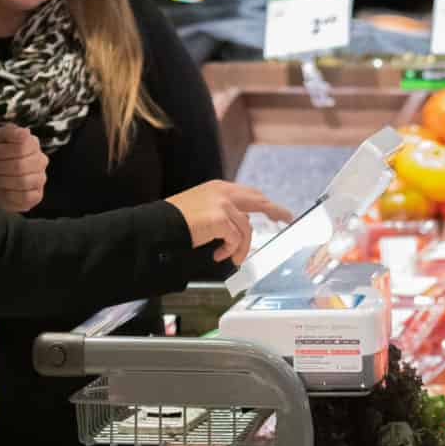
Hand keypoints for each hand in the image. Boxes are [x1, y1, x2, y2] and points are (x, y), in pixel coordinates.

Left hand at [0, 124, 48, 212]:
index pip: (19, 148)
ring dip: (0, 181)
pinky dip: (8, 195)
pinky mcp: (37, 195)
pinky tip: (0, 190)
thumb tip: (25, 132)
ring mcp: (40, 179)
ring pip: (22, 182)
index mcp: (32, 143)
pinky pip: (24, 197)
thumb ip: (7, 132)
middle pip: (19, 166)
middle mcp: (40, 160)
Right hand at [164, 181, 291, 264]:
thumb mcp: (203, 209)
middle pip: (259, 201)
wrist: (158, 226)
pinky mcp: (219, 218)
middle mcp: (222, 192)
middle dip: (275, 211)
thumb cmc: (176, 222)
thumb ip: (223, 212)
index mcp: (218, 188)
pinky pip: (236, 239)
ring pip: (247, 228)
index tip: (278, 212)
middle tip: (285, 219)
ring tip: (230, 256)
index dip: (266, 203)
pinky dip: (229, 250)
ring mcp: (221, 204)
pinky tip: (218, 255)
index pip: (250, 194)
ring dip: (241, 247)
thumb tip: (242, 224)